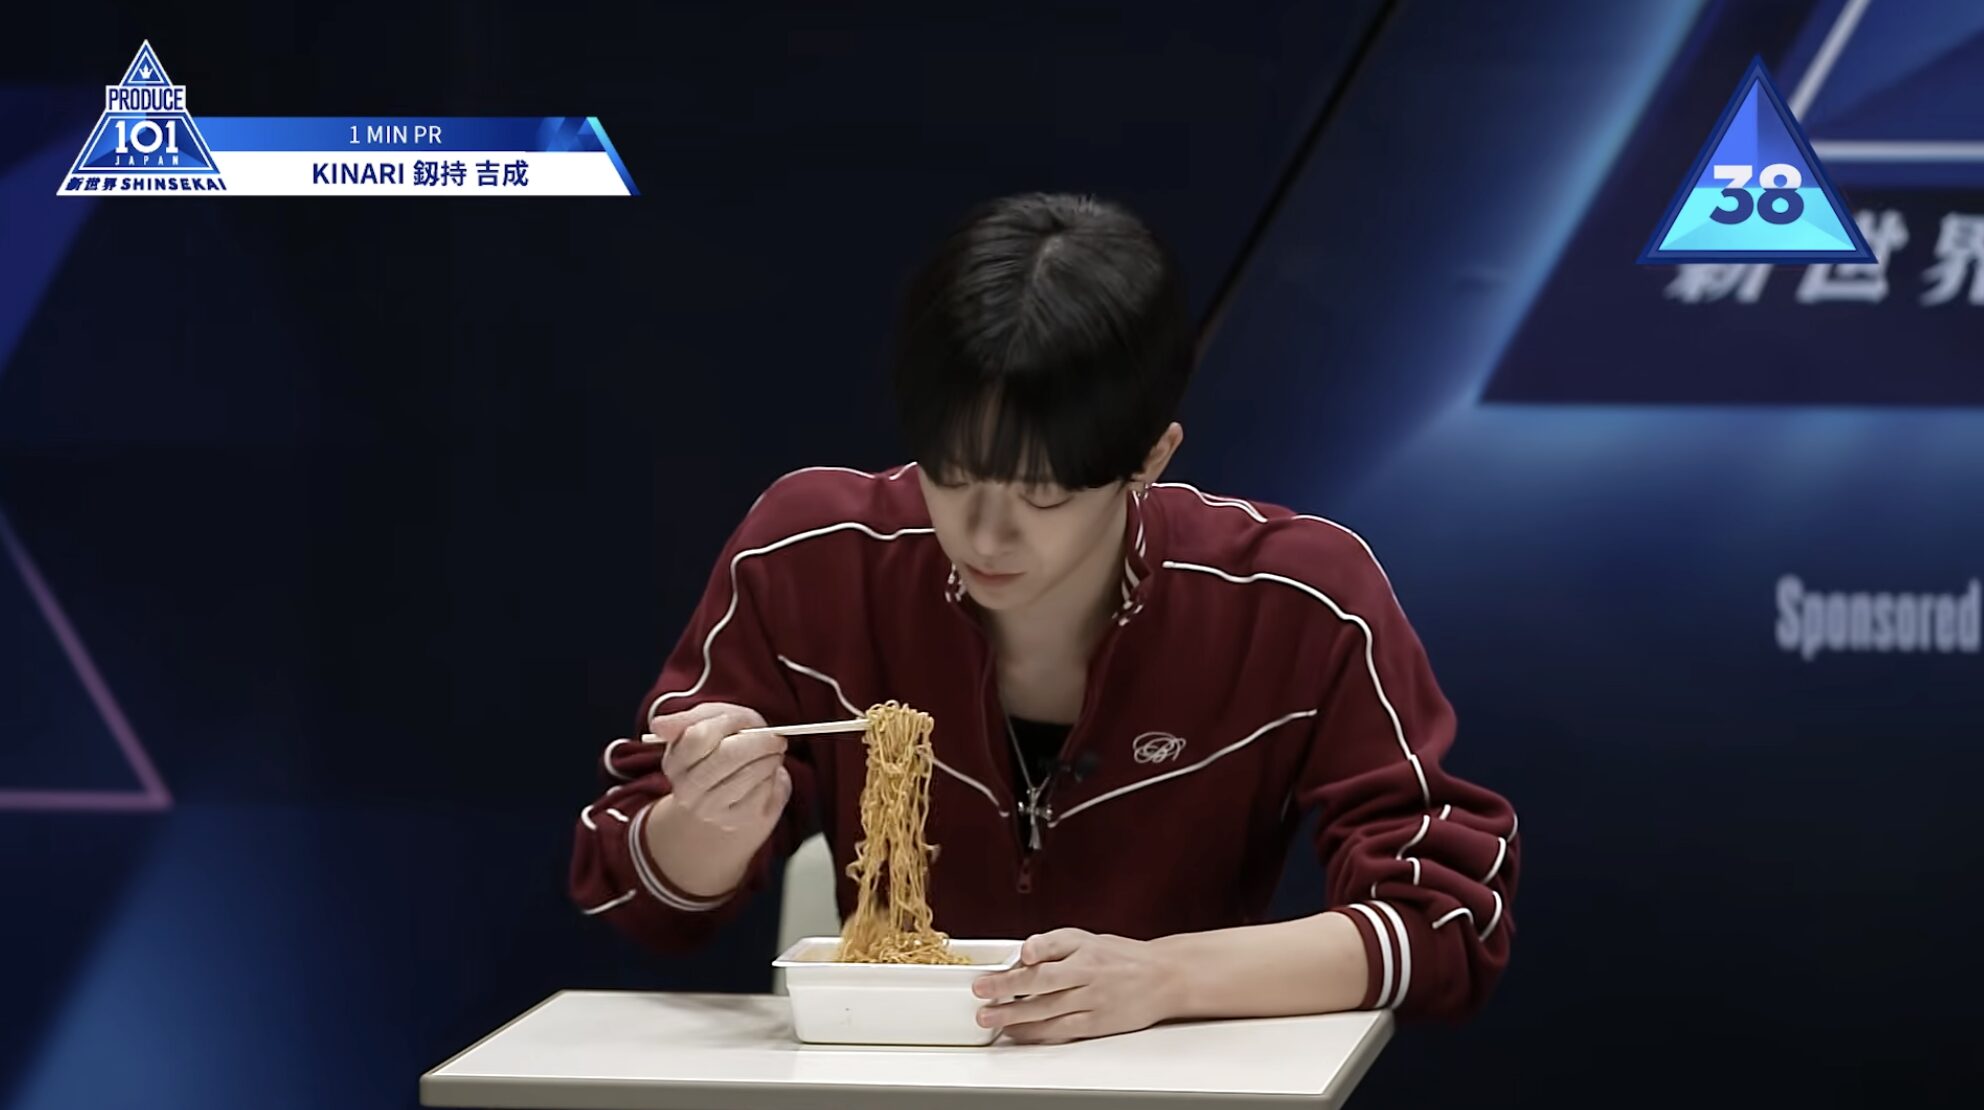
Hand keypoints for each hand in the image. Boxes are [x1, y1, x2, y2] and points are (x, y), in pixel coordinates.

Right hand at [650, 702, 790, 840]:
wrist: (727, 798)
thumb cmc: (718, 751)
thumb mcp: (705, 725)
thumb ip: (688, 720)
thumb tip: (658, 725)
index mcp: (675, 762)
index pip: (698, 736)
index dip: (728, 722)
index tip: (743, 719)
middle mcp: (687, 791)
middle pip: (727, 756)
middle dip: (759, 741)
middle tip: (775, 737)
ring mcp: (711, 810)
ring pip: (748, 775)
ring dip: (770, 759)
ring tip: (774, 753)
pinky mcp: (736, 821)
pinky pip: (763, 792)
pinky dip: (772, 778)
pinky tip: (768, 775)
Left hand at [971, 929, 1180, 1043]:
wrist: (1163, 978)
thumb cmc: (1121, 957)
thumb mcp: (1088, 939)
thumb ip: (1054, 945)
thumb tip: (1023, 955)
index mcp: (1086, 948)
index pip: (1053, 947)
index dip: (1035, 950)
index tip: (1020, 954)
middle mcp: (1089, 974)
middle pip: (1044, 982)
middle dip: (1009, 987)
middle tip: (981, 991)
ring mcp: (1093, 1001)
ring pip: (1048, 1010)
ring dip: (1014, 1016)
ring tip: (988, 1017)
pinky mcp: (1097, 1024)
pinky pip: (1061, 1030)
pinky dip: (1036, 1032)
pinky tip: (1016, 1031)